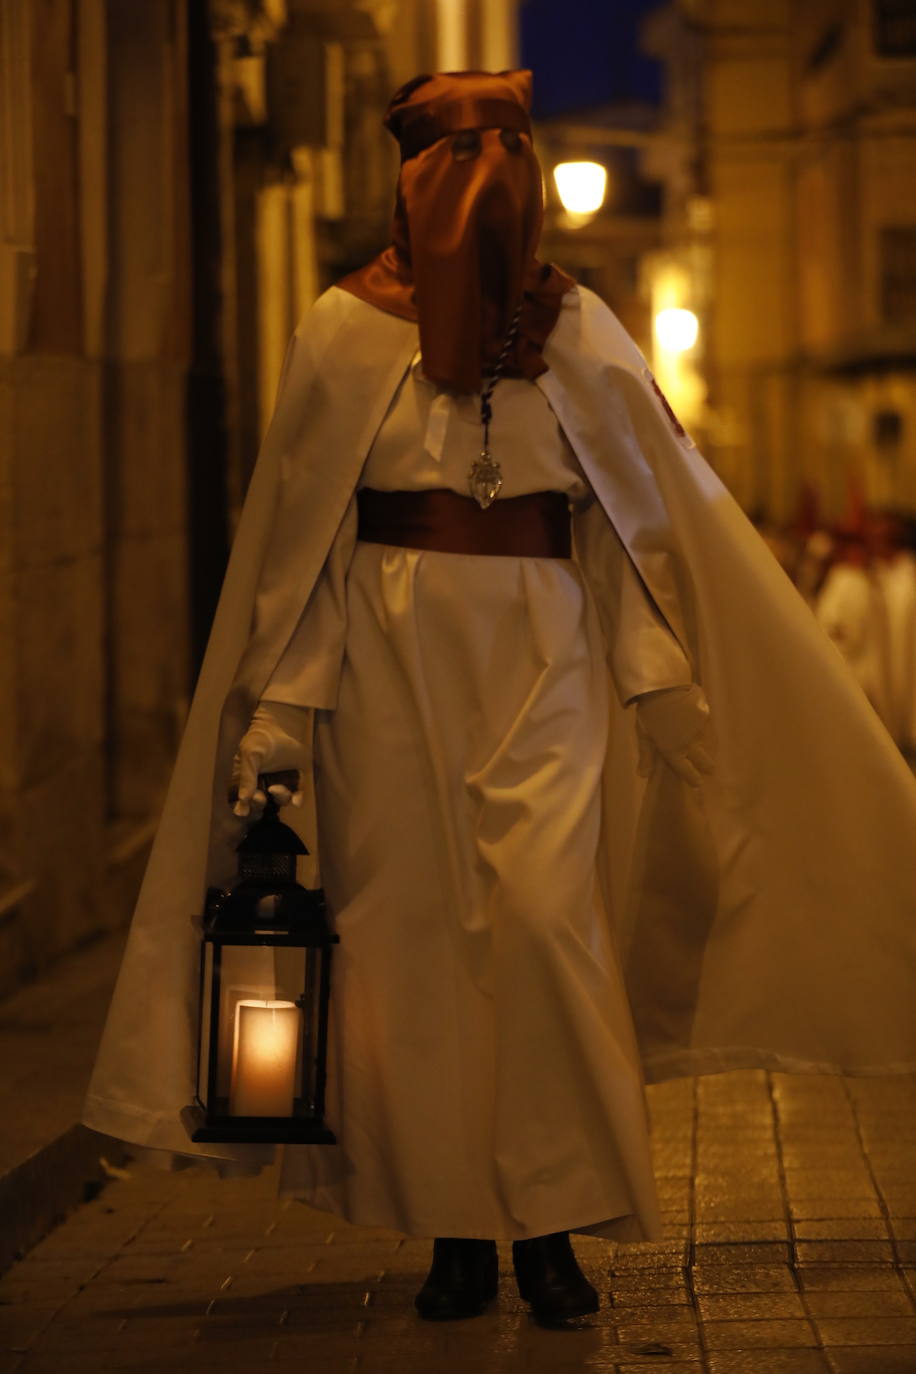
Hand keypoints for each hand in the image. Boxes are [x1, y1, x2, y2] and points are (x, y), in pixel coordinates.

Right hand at [231, 701, 309, 816]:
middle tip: (259, 797)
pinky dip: (297, 800)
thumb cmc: (261, 738)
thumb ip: (246, 777)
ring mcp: (280, 782)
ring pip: (281, 801)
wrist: (283, 723)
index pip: (241, 801)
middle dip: (259, 804)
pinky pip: (298, 795)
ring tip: (277, 788)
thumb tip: (243, 800)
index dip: (242, 808)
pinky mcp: (296, 779)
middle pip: (261, 804)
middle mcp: (263, 784)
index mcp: (247, 780)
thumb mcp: (249, 755)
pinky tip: (296, 800)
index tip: (243, 810)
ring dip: (279, 799)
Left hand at [635, 683, 712, 786]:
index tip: (699, 784)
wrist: (664, 688)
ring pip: (704, 741)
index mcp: (673, 750)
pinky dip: (701, 726)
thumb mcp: (644, 735)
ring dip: (703, 744)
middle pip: (702, 759)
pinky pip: (704, 724)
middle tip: (710, 770)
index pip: (685, 769)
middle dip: (706, 765)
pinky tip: (697, 721)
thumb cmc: (649, 713)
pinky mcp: (705, 715)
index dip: (692, 778)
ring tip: (702, 745)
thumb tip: (643, 776)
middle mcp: (690, 743)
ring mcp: (699, 729)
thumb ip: (646, 756)